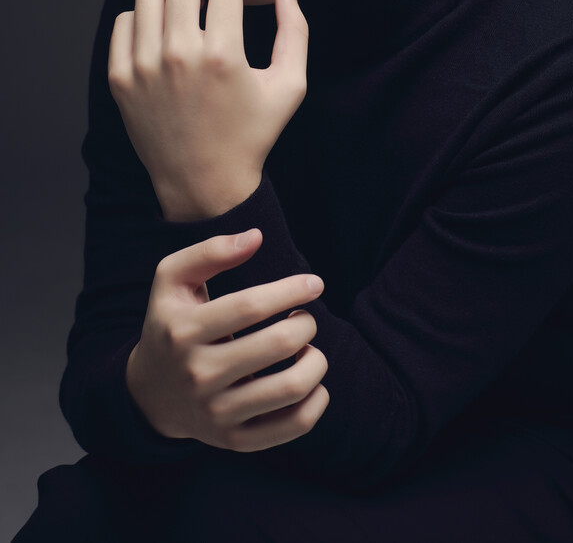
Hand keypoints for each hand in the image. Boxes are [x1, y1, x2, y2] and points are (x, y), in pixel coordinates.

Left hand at [108, 0, 308, 220]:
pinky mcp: (122, 80)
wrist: (206, 183)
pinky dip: (143, 15)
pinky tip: (163, 25)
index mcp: (223, 55)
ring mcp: (144, 68)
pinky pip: (124, 24)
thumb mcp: (289, 85)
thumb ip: (295, 30)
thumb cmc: (252, 135)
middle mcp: (179, 56)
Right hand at [126, 229, 328, 451]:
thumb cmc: (170, 323)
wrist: (149, 394)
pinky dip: (317, 399)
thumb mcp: (171, 279)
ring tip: (307, 348)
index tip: (314, 283)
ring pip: (292, 387)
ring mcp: (217, 413)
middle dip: (306, 323)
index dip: (290, 289)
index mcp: (183, 331)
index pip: (250, 306)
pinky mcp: (235, 441)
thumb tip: (256, 237)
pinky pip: (294, 425)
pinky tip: (310, 381)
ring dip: (316, 360)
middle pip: (278, 344)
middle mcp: (198, 375)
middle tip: (305, 317)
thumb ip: (210, 251)